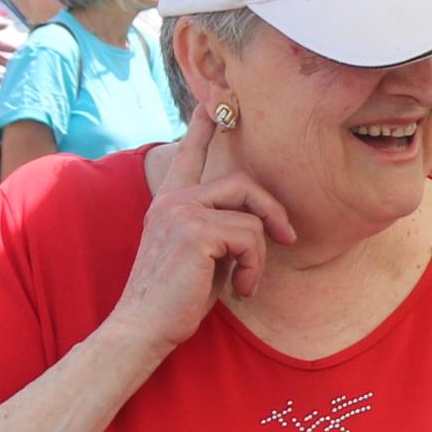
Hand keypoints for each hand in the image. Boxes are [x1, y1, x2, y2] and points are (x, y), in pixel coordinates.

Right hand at [109, 104, 297, 359]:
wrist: (143, 328)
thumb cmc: (175, 301)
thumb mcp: (201, 258)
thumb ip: (219, 232)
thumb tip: (260, 225)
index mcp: (169, 204)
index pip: (187, 157)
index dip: (202, 129)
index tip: (213, 103)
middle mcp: (172, 200)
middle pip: (243, 182)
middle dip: (273, 211)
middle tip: (288, 238)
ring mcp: (181, 211)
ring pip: (251, 216)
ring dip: (259, 255)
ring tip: (245, 282)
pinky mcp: (195, 230)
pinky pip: (250, 237)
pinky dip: (254, 267)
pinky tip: (239, 289)